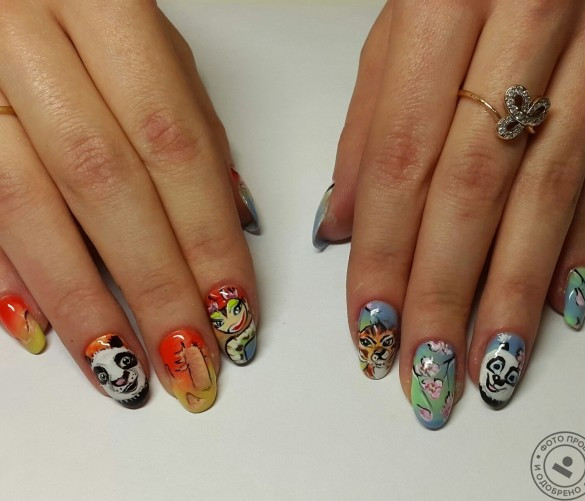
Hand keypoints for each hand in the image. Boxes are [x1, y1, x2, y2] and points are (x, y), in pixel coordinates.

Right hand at [0, 0, 259, 411]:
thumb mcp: (152, 43)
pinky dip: (8, 275)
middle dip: (155, 284)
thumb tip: (239, 220)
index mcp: (105, 7)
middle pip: (106, 185)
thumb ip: (192, 125)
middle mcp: (25, 38)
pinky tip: (45, 331)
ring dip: (82, 301)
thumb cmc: (84, 8)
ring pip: (25, 207)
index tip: (235, 310)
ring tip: (125, 369)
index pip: (175, 147)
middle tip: (190, 360)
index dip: (208, 238)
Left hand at [313, 0, 584, 427]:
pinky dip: (578, 246)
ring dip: (510, 292)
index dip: (382, 252)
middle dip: (443, 292)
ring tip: (485, 364)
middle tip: (425, 368)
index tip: (371, 322)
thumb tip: (338, 222)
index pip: (401, 160)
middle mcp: (525, 26)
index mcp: (446, 5)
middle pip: (469, 192)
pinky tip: (554, 306)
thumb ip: (369, 122)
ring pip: (543, 195)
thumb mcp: (400, 19)